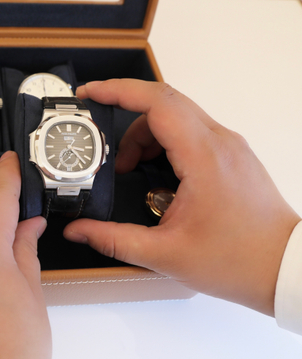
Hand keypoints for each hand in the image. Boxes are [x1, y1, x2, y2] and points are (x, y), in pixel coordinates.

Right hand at [64, 79, 299, 314]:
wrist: (284, 268)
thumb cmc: (238, 260)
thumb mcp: (166, 254)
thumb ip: (114, 239)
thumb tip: (77, 230)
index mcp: (203, 157)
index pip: (156, 102)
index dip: (117, 91)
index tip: (89, 93)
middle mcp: (219, 141)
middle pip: (161, 102)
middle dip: (123, 114)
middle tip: (97, 135)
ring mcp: (228, 145)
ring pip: (174, 116)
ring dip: (142, 134)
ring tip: (126, 168)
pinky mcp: (230, 154)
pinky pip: (189, 130)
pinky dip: (162, 141)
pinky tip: (152, 172)